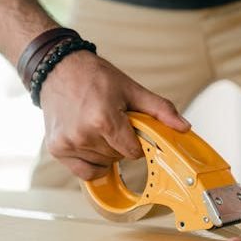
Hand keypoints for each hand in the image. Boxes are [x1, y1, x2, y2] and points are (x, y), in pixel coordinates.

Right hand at [39, 51, 189, 179]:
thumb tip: (184, 127)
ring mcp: (68, 143)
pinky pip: (84, 172)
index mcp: (103, 120)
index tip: (130, 127)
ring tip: (96, 126)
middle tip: (111, 121)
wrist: (58, 69)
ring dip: (105, 151)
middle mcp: (83, 135)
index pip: (133, 152)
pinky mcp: (57, 149)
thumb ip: (160, 110)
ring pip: (102, 164)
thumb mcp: (131, 89)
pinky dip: (91, 163)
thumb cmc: (94, 76)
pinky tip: (89, 143)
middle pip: (117, 158)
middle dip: (120, 144)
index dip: (136, 141)